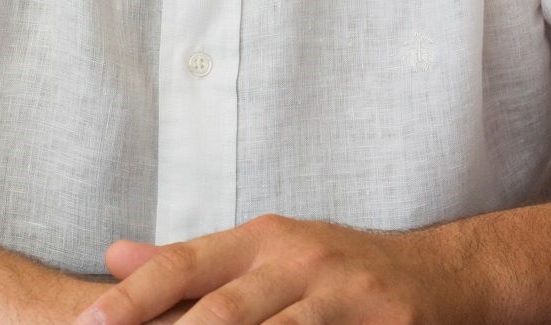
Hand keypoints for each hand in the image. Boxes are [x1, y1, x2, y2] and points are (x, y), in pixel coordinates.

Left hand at [72, 214, 457, 324]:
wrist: (438, 275)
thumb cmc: (334, 269)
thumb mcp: (265, 251)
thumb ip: (192, 260)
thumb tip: (113, 255)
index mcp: (264, 240)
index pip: (185, 264)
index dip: (133, 297)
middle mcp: (301, 262)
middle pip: (227, 312)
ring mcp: (345, 298)